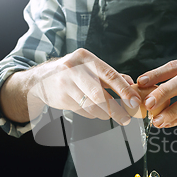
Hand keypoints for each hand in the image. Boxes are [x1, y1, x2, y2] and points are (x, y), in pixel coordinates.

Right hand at [26, 48, 141, 124]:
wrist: (42, 79)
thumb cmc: (73, 72)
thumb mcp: (90, 67)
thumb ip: (111, 75)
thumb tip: (131, 83)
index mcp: (86, 58)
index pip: (109, 75)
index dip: (124, 90)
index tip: (135, 101)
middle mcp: (74, 69)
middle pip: (99, 93)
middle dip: (116, 108)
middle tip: (126, 118)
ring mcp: (65, 84)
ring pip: (90, 105)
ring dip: (105, 113)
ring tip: (112, 116)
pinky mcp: (61, 98)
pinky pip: (82, 110)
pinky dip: (93, 113)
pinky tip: (95, 112)